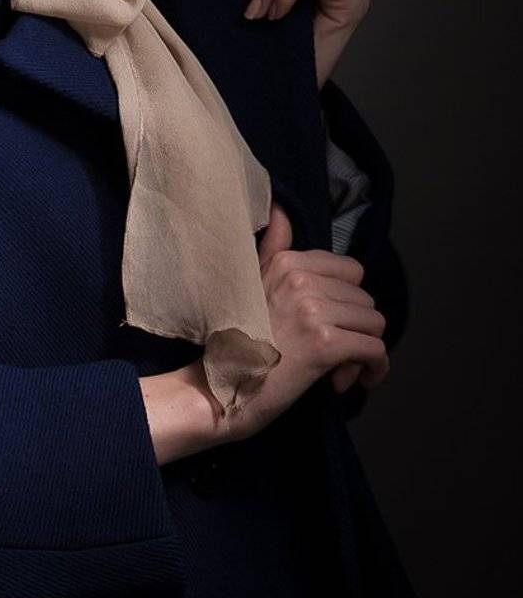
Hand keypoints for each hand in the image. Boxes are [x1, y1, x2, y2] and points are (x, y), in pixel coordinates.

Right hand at [222, 200, 389, 442]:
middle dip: (354, 329)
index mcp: (287, 262)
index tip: (328, 324)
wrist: (220, 389)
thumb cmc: (239, 340)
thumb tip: (280, 208)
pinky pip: (375, 350)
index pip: (351, 272)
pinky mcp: (325, 344)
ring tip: (336, 369)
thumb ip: (273, 246)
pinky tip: (357, 380)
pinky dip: (374, 369)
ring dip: (362, 351)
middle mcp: (301, 279)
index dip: (345, 301)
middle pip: (365, 300)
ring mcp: (313, 310)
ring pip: (374, 324)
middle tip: (329, 352)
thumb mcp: (252, 282)